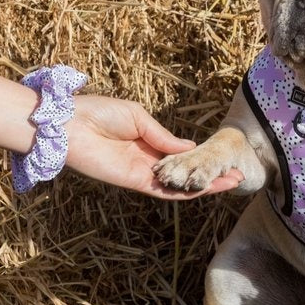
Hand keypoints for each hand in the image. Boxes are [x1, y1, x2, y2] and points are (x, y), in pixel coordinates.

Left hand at [64, 94, 242, 198]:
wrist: (68, 125)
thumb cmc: (97, 113)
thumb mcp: (139, 118)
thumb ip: (164, 137)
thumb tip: (190, 148)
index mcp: (146, 141)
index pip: (179, 155)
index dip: (200, 158)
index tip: (223, 158)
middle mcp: (146, 161)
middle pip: (184, 174)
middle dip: (209, 175)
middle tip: (236, 175)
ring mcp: (141, 174)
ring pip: (178, 186)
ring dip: (204, 187)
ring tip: (230, 183)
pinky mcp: (133, 182)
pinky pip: (163, 191)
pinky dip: (183, 192)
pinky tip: (203, 190)